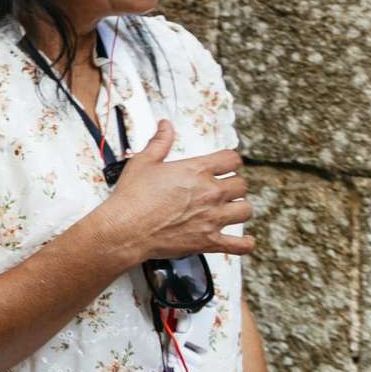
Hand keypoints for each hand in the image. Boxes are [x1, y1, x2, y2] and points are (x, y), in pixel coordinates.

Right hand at [100, 121, 254, 261]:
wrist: (125, 229)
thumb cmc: (132, 198)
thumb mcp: (143, 162)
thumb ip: (159, 142)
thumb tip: (165, 126)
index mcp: (197, 171)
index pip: (231, 159)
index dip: (229, 161)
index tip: (226, 165)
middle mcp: (210, 193)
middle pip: (241, 185)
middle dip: (233, 185)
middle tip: (223, 188)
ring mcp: (212, 218)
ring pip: (245, 210)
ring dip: (239, 209)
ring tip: (230, 209)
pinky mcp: (208, 240)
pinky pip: (239, 244)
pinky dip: (244, 243)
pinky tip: (244, 241)